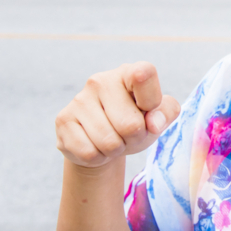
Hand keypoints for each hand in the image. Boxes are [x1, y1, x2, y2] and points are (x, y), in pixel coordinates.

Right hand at [55, 61, 181, 168]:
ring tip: (113, 139)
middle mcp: (101, 80)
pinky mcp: (63, 120)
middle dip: (134, 138)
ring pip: (108, 142)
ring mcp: (79, 99)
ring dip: (116, 149)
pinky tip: (96, 146)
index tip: (148, 107)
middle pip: (130, 125)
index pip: (144, 74)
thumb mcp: (157, 116)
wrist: (101, 139)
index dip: (151, 99)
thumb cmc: (135, 122)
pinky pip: (89, 153)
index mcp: (128, 72)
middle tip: (128, 133)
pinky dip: (98, 158)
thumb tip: (153, 123)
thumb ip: (166, 113)